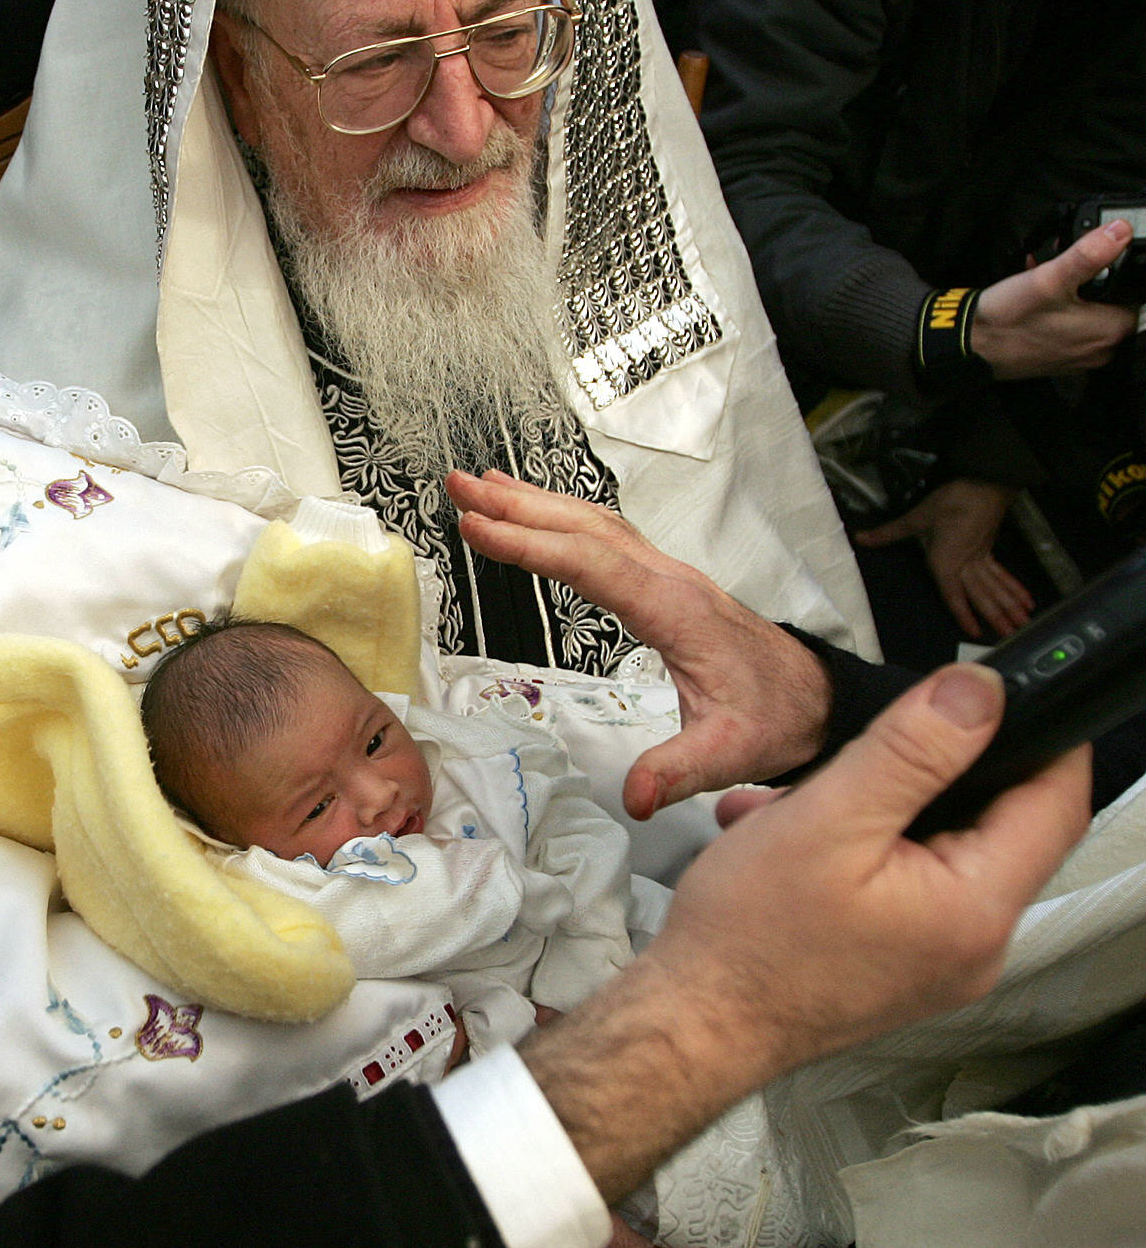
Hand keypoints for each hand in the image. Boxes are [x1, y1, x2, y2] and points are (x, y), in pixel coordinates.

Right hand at [447, 470, 829, 815]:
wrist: (820, 699)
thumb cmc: (777, 719)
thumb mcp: (731, 753)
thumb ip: (679, 771)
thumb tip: (635, 796)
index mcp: (675, 610)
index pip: (590, 565)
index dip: (529, 545)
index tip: (477, 528)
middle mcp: (668, 579)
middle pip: (584, 527)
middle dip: (518, 503)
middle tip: (460, 484)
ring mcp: (668, 575)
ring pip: (594, 523)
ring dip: (536, 500)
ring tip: (481, 483)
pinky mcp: (665, 583)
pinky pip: (606, 536)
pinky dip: (563, 517)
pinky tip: (539, 514)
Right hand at [521, 663, 1088, 1198]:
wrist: (695, 1026)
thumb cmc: (748, 938)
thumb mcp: (827, 818)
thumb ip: (912, 750)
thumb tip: (980, 694)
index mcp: (977, 908)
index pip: (1056, 802)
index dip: (1039, 737)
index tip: (997, 697)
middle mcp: (977, 946)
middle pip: (997, 826)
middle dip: (930, 775)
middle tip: (863, 755)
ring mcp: (943, 963)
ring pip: (942, 853)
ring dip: (882, 813)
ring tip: (801, 808)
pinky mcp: (907, 968)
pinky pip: (910, 888)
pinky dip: (863, 853)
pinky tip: (798, 844)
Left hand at [856, 478, 1031, 640]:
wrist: (982, 484)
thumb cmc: (950, 502)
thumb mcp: (916, 518)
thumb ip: (888, 533)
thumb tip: (860, 538)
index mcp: (947, 562)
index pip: (954, 594)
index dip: (964, 614)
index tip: (975, 632)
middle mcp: (967, 564)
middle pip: (982, 594)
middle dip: (996, 615)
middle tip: (1012, 634)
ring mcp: (981, 557)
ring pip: (996, 587)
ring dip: (1009, 606)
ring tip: (1023, 623)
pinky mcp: (990, 549)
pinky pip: (1003, 574)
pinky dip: (1014, 587)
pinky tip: (1026, 600)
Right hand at [972, 221, 1135, 378]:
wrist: (970, 347)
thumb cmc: (1008, 318)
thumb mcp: (1050, 278)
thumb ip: (1089, 254)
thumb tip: (1120, 231)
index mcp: (1109, 330)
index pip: (1134, 293)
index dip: (1113, 273)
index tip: (1088, 265)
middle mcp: (1101, 350)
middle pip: (1110, 305)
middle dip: (1090, 284)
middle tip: (1062, 272)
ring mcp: (1079, 359)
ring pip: (1089, 317)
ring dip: (1072, 298)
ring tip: (1045, 282)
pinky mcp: (1059, 362)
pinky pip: (1070, 332)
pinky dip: (1059, 315)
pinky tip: (1038, 303)